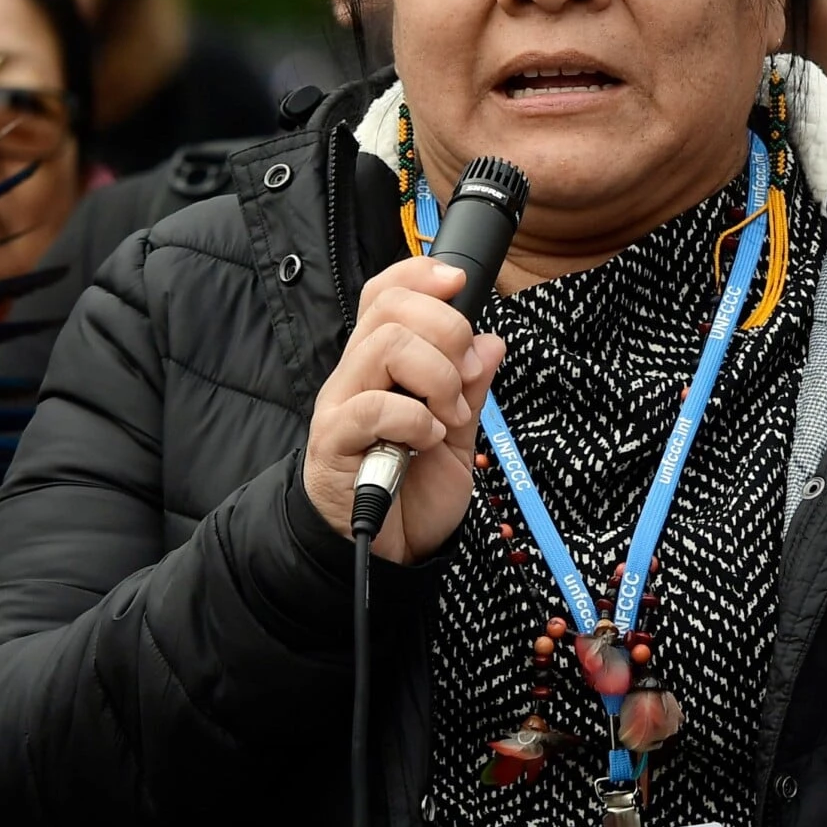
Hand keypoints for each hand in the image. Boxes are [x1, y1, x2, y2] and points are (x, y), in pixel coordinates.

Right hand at [304, 255, 506, 563]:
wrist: (389, 553)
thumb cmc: (414, 493)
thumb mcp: (459, 436)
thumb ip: (472, 390)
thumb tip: (492, 342)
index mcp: (384, 365)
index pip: (386, 293)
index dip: (419, 274)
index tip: (459, 282)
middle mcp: (357, 375)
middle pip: (391, 308)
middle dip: (447, 332)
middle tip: (465, 381)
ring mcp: (342, 405)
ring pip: (386, 347)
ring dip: (436, 378)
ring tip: (447, 417)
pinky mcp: (334, 442)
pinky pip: (374, 406)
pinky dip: (416, 419)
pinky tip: (427, 442)